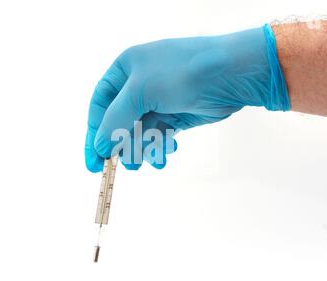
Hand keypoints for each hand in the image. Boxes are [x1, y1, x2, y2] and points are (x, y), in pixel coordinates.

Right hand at [85, 24, 289, 171]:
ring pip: (139, 133)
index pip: (100, 106)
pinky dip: (159, 147)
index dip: (94, 134)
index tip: (94, 162)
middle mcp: (139, 84)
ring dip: (142, 149)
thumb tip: (100, 146)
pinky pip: (159, 136)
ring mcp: (159, 101)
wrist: (232, 74)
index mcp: (125, 69)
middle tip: (126, 165)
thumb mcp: (140, 91)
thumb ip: (115, 120)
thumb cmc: (183, 72)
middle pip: (119, 122)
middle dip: (122, 145)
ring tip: (148, 160)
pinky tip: (166, 152)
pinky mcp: (176, 115)